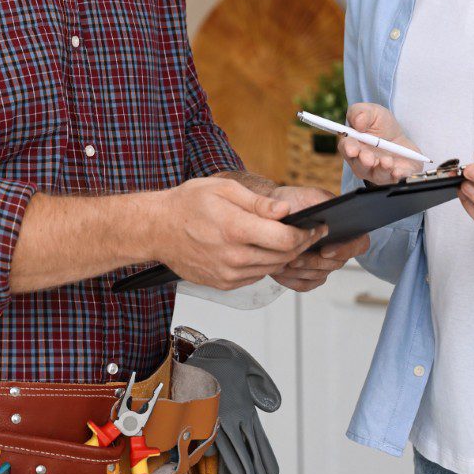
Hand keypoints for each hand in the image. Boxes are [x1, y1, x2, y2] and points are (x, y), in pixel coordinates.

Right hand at [152, 177, 325, 289]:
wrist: (157, 229)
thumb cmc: (187, 205)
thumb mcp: (224, 189)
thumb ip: (258, 202)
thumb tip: (286, 210)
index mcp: (236, 229)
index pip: (286, 239)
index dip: (307, 233)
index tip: (316, 227)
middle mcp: (233, 256)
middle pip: (283, 256)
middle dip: (300, 244)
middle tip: (308, 232)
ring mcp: (228, 274)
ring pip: (272, 269)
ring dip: (283, 255)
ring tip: (284, 239)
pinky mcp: (224, 284)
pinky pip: (255, 276)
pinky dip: (263, 264)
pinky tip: (257, 249)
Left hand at [263, 185, 370, 291]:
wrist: (271, 213)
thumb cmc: (294, 201)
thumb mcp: (309, 195)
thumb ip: (322, 200)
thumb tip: (328, 210)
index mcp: (346, 229)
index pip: (359, 244)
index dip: (345, 250)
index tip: (325, 250)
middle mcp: (338, 249)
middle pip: (335, 264)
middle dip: (313, 262)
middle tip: (294, 258)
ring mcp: (324, 264)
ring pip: (318, 275)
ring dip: (300, 271)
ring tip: (283, 263)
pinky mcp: (310, 275)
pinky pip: (305, 284)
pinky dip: (292, 280)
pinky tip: (279, 272)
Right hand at [341, 103, 424, 184]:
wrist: (401, 139)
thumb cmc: (382, 126)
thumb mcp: (372, 112)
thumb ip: (361, 112)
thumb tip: (358, 122)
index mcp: (353, 146)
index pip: (346, 149)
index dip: (348, 149)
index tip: (352, 149)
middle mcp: (363, 163)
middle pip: (360, 166)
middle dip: (364, 161)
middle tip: (368, 158)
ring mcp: (379, 172)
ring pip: (377, 175)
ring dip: (381, 169)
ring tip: (387, 162)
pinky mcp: (396, 177)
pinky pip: (396, 180)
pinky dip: (398, 176)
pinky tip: (399, 172)